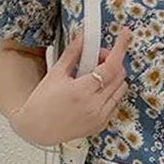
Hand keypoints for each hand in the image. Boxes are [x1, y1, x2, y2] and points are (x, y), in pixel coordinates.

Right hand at [13, 26, 131, 146]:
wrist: (37, 129)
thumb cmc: (42, 102)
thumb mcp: (55, 73)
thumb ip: (73, 53)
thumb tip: (84, 36)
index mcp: (81, 92)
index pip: (110, 66)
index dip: (120, 48)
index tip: (125, 34)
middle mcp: (94, 107)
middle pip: (119, 75)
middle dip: (112, 61)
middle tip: (96, 58)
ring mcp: (100, 118)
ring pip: (121, 89)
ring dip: (114, 77)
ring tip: (95, 76)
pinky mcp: (101, 125)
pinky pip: (116, 102)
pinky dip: (111, 92)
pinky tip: (95, 91)